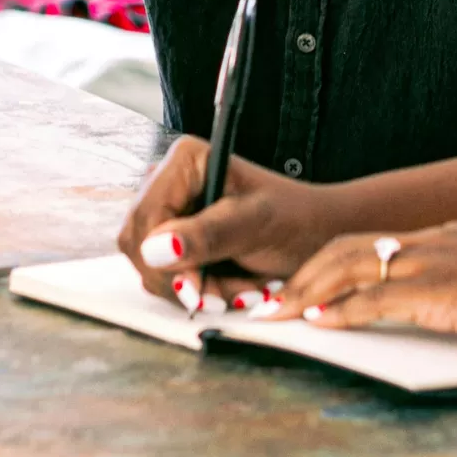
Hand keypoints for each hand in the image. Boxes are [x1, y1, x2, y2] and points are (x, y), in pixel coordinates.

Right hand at [116, 136, 343, 309]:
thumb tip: (154, 249)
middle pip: (139, 245)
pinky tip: (231, 288)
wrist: (317, 235)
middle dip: (183, 279)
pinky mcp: (175, 240)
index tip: (195, 289)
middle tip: (229, 295)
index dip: (162, 258)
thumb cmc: (294, 219)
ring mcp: (169, 212)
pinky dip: (199, 291)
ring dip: (196, 289)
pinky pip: (166, 277)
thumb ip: (206, 235)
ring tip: (242, 290)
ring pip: (151, 267)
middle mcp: (168, 182)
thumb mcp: (255, 225)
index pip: (145, 217)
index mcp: (184, 161)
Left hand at [269, 219, 456, 353]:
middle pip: (349, 247)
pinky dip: (343, 310)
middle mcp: (432, 241)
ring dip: (310, 290)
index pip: (372, 242)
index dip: (332, 261)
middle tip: (274, 298)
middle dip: (307, 273)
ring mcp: (434, 263)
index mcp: (446, 237)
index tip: (306, 282)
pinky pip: (377, 299)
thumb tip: (444, 303)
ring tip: (280, 311)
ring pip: (352, 267)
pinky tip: (320, 322)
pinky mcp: (440, 291)